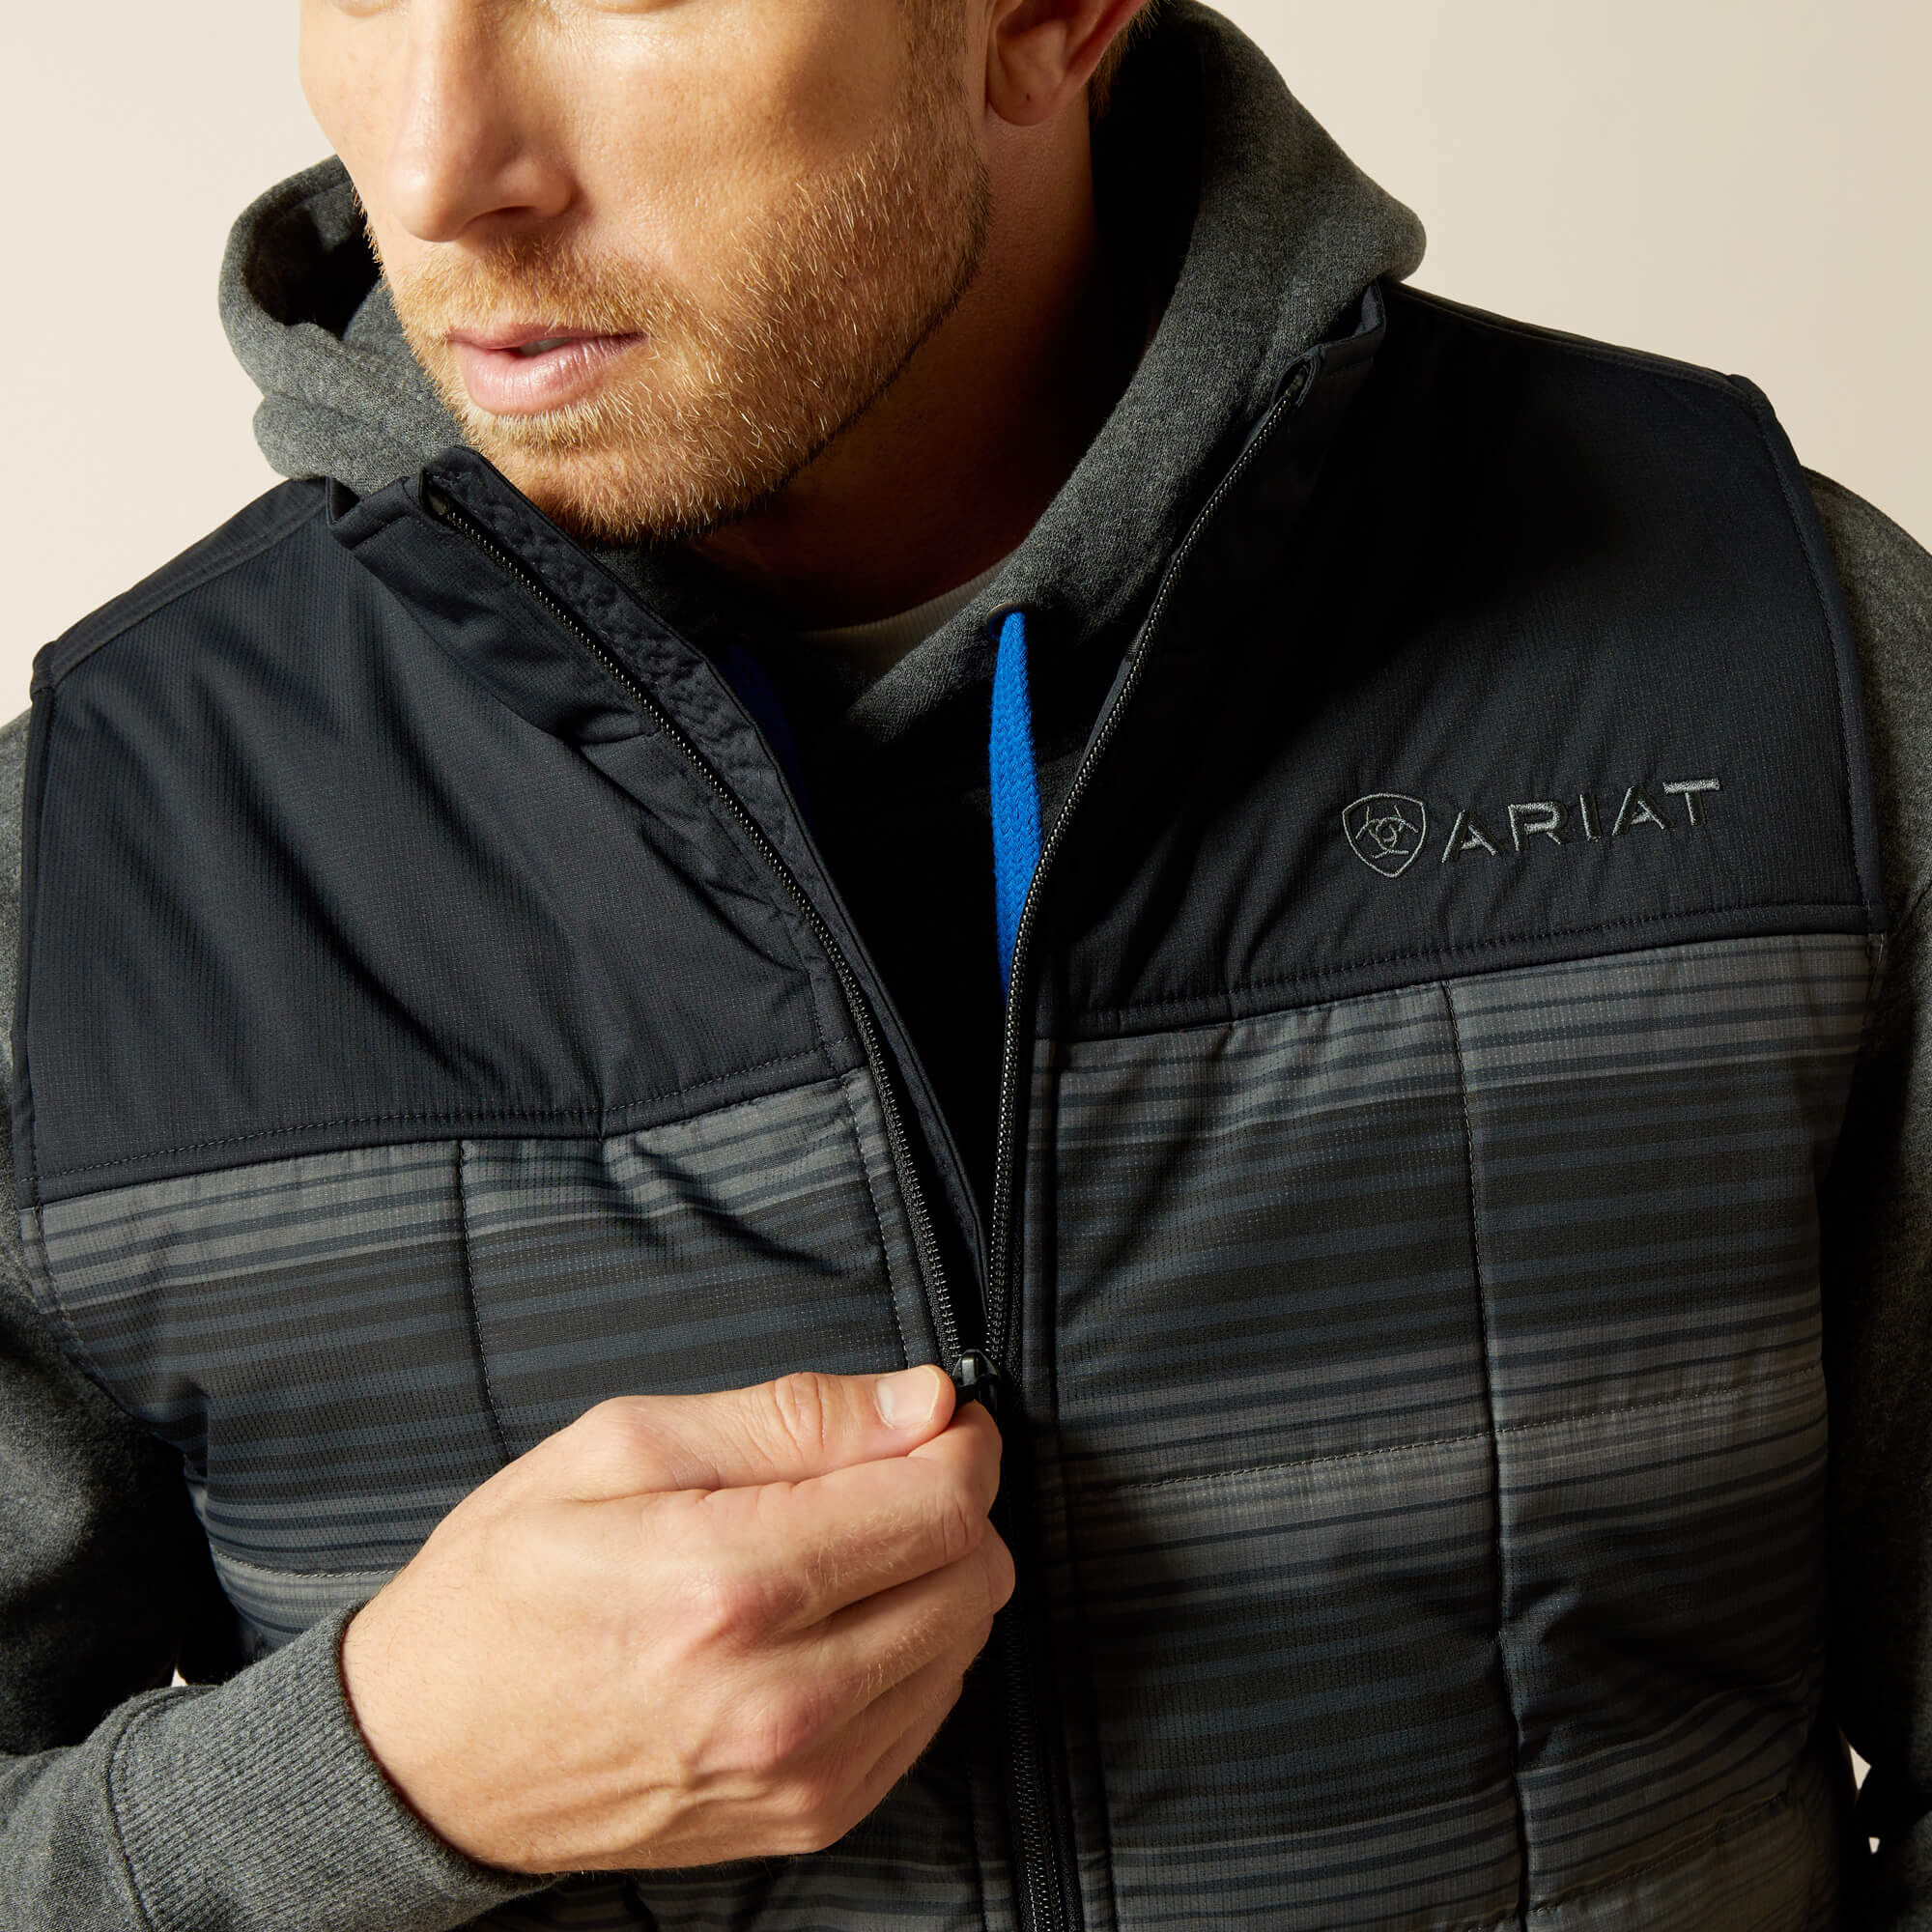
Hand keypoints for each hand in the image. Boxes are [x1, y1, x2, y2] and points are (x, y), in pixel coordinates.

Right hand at [337, 1364, 1012, 1873]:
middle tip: (882, 1468)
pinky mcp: (807, 1817)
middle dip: (949, 1500)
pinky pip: (929, 1712)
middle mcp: (779, 1698)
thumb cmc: (507, 1587)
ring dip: (933, 1575)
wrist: (424, 1753)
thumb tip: (921, 1405)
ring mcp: (798, 1774)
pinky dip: (910, 1647)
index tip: (932, 1416)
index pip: (940, 1507)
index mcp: (728, 1586)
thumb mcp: (622, 1446)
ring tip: (839, 1545)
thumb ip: (791, 1418)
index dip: (958, 1442)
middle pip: (972, 1574)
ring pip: (964, 1642)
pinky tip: (834, 1616)